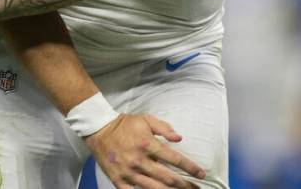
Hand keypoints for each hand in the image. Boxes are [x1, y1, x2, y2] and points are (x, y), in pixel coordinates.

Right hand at [86, 113, 204, 188]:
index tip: (201, 174)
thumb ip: (164, 128)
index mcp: (147, 144)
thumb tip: (180, 138)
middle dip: (185, 185)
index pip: (174, 159)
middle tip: (195, 188)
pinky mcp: (118, 180)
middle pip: (167, 178)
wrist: (99, 130)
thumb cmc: (125, 124)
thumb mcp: (146, 119)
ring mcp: (128, 172)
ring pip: (154, 188)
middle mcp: (139, 160)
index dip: (190, 167)